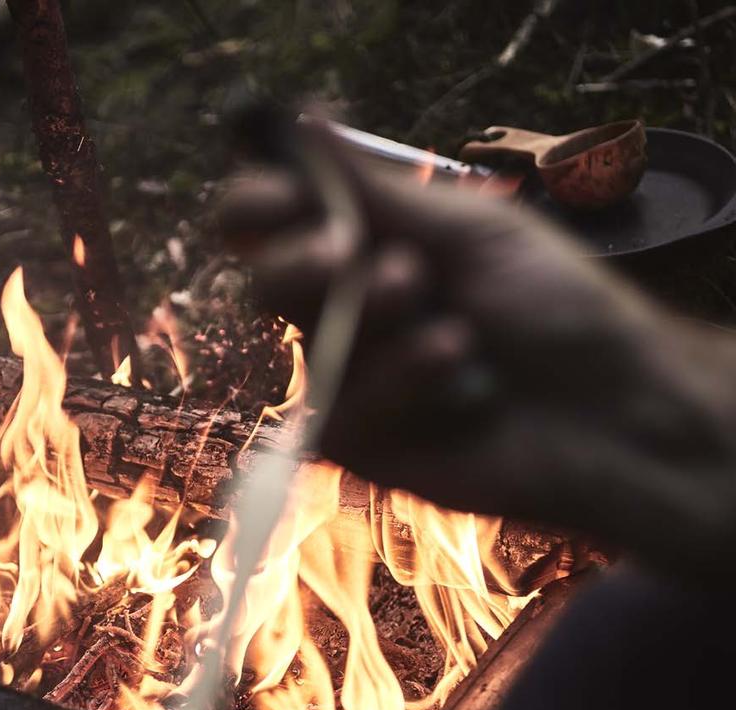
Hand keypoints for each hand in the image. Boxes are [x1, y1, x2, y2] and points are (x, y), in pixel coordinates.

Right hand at [220, 139, 735, 572]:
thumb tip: (309, 119)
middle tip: (345, 255)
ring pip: (312, 339)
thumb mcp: (473, 231)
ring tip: (457, 329)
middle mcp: (350, 306)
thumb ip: (381, 189)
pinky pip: (341, 405)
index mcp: (372, 244)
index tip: (278, 197)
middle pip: (269, 277)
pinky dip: (402, 383)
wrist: (604, 410)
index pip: (276, 220)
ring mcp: (349, 374)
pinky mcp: (356, 438)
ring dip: (378, 323)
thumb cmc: (555, 306)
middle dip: (302, 261)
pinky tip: (458, 377)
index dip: (257, 205)